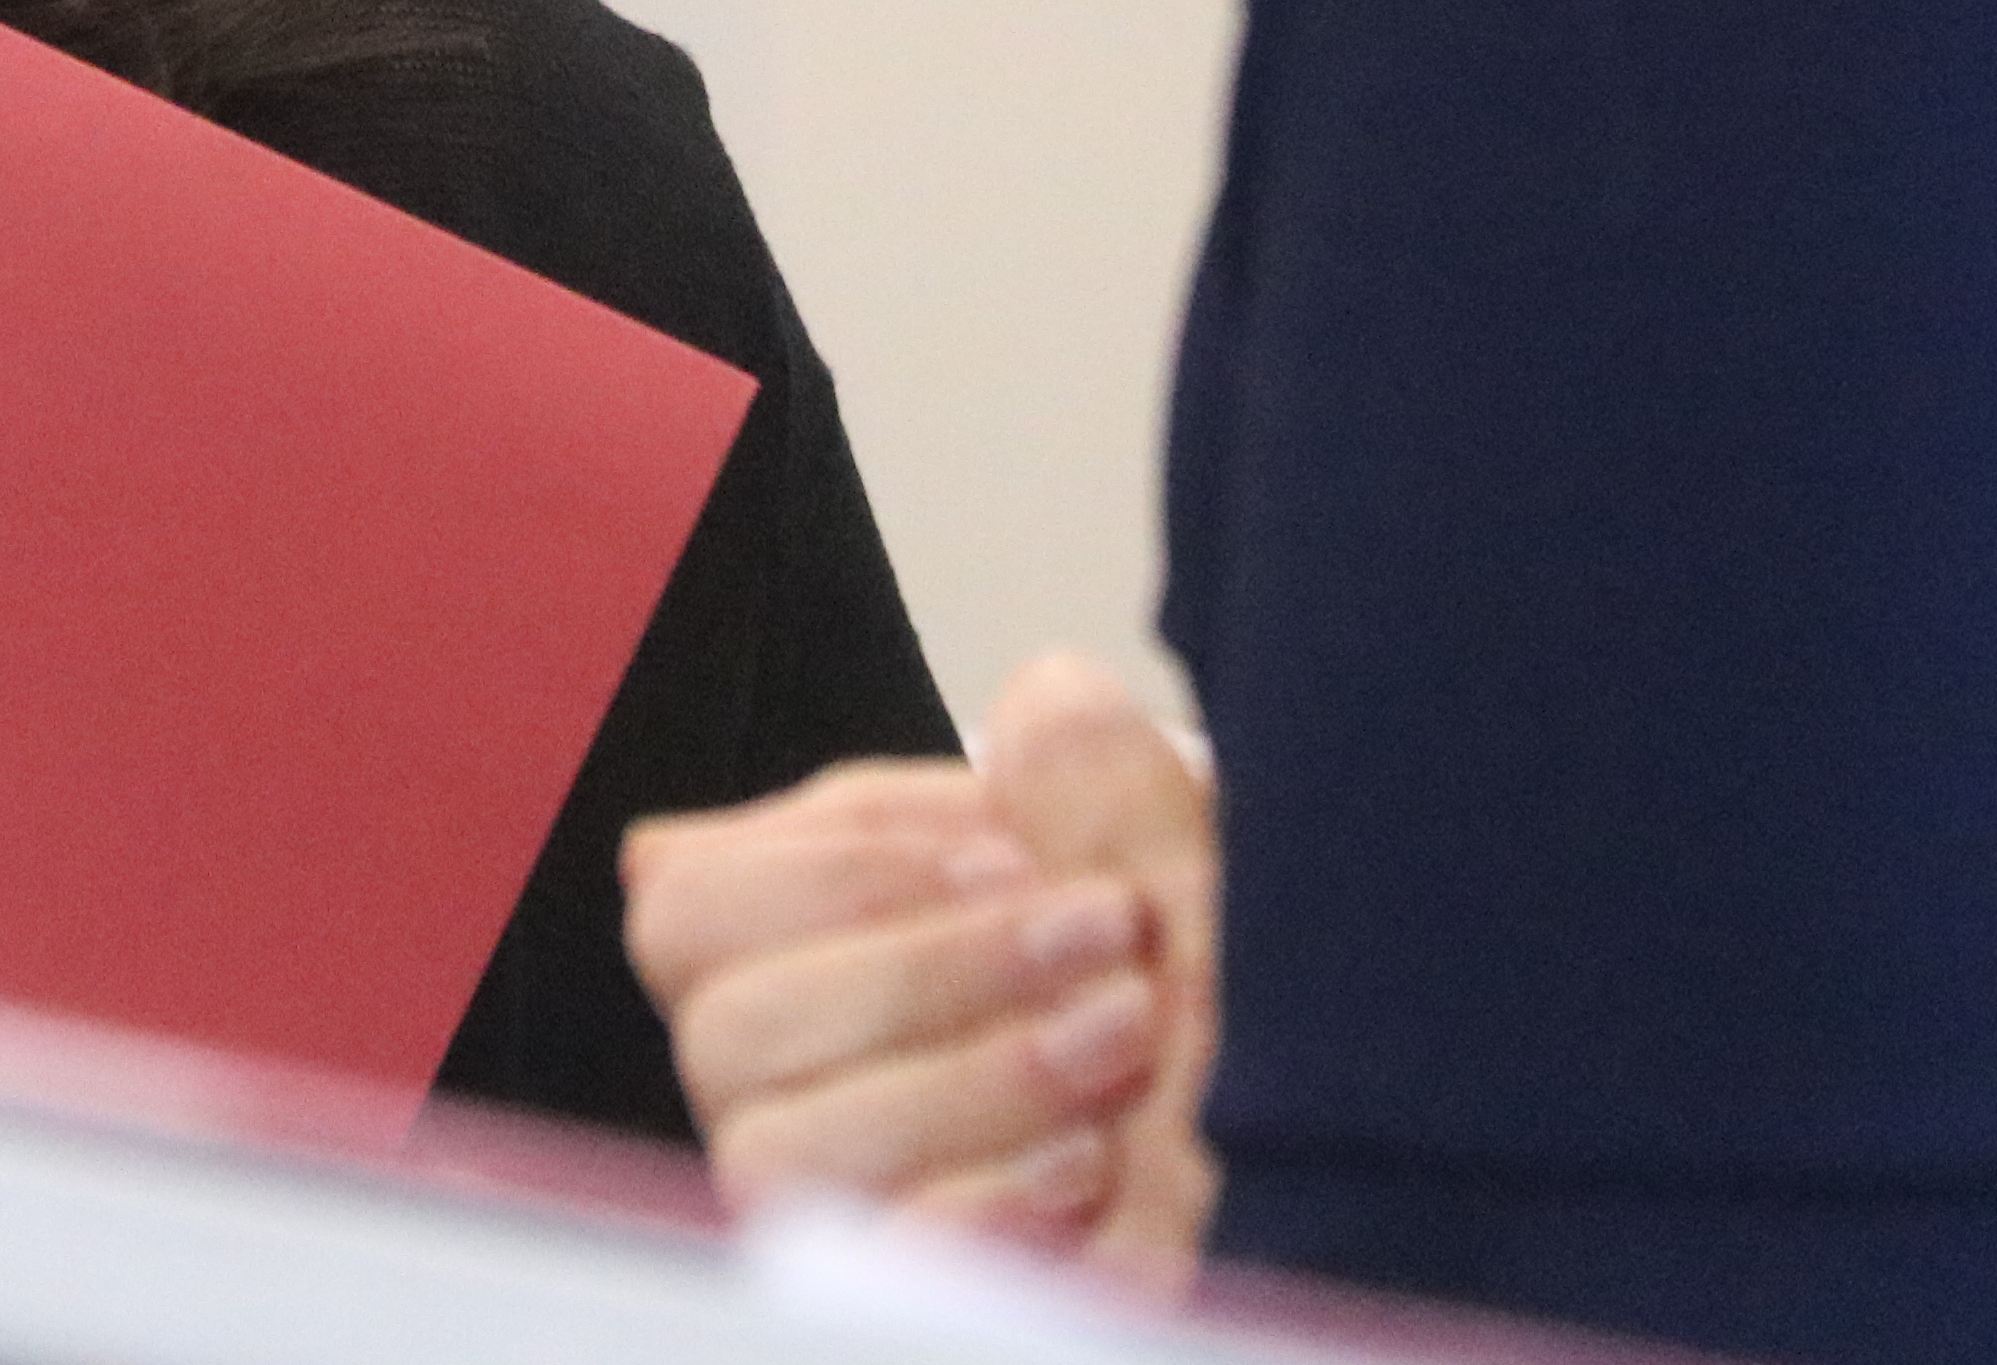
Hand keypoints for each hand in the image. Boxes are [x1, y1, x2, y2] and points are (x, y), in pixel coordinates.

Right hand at [623, 648, 1223, 1272]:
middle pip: (724, 1022)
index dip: (834, 865)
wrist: (1314, 1164)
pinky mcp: (901, 1292)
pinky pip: (862, 1265)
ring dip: (967, 1078)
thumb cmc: (1223, 1007)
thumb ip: (1095, 777)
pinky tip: (1091, 1168)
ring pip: (778, 1147)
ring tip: (1123, 1035)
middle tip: (1100, 932)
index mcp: (807, 942)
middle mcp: (791, 1079)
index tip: (1006, 851)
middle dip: (926, 964)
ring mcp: (838, 1199)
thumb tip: (1045, 706)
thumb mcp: (1176, 870)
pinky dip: (980, 1207)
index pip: (682, 899)